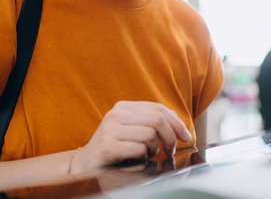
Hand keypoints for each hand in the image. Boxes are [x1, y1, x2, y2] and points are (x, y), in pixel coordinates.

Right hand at [71, 101, 191, 172]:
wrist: (85, 163)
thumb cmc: (112, 146)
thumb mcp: (131, 129)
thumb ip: (150, 120)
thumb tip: (174, 115)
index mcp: (123, 107)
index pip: (158, 108)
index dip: (176, 122)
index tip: (185, 136)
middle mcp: (116, 115)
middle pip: (157, 119)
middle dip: (171, 136)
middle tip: (171, 150)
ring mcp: (110, 130)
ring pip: (150, 135)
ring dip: (154, 149)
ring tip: (147, 154)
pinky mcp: (108, 147)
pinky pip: (139, 149)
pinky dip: (144, 157)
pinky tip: (137, 160)